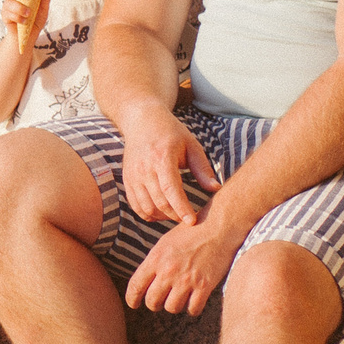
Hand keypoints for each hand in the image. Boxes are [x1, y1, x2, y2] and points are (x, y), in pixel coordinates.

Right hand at [0, 0, 52, 41]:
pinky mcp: (5, 17)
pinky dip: (18, 17)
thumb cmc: (35, 19)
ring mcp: (7, 8)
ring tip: (28, 13)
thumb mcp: (43, 9)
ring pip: (7, 3)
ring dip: (18, 8)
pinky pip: (9, 15)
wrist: (29, 36)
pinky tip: (25, 21)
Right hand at [117, 110, 215, 226]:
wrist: (142, 122)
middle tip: (188, 219)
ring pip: (146, 207)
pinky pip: (135, 204)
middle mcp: (144, 168)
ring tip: (175, 215)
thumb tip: (216, 188)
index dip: (181, 208)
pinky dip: (147, 214)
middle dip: (175, 215)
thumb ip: (203, 169)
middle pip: (159, 202)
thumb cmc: (171, 133)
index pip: (171, 190)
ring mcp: (133, 175)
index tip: (192, 221)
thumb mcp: (191, 146)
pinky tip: (160, 214)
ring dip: (162, 217)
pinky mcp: (127, 179)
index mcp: (162, 158)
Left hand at [124, 219, 239, 315]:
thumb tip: (146, 281)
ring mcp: (186, 280)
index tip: (133, 304)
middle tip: (159, 302)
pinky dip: (192, 308)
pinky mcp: (204, 286)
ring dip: (174, 306)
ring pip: (172, 308)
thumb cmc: (190, 233)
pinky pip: (193, 309)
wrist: (218, 228)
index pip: (136, 285)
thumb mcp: (165, 243)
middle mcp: (168, 271)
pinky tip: (193, 301)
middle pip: (152, 301)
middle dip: (154, 304)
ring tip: (178, 299)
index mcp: (156, 258)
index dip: (132, 298)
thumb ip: (155, 261)